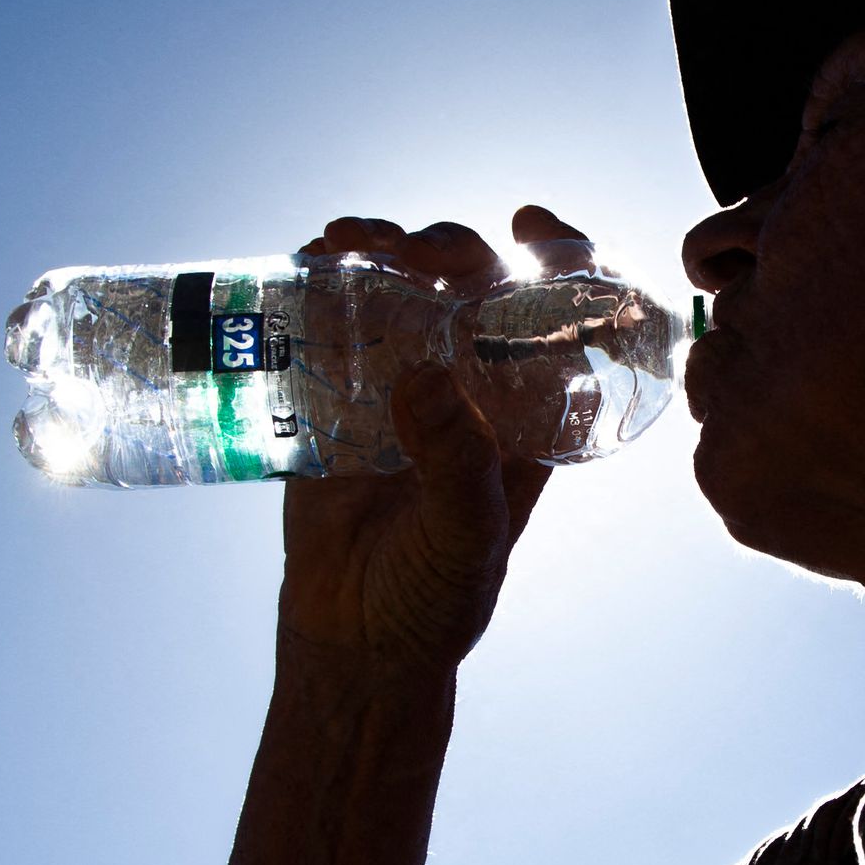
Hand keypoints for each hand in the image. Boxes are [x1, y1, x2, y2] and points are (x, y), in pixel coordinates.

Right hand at [276, 206, 593, 675]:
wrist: (353, 642)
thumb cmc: (432, 600)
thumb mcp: (464, 538)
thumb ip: (455, 464)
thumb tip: (426, 375)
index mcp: (526, 413)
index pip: (559, 318)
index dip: (558, 259)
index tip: (528, 222)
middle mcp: (470, 386)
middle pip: (473, 286)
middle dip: (446, 249)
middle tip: (407, 250)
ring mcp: (402, 384)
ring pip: (403, 291)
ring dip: (379, 252)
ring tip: (344, 242)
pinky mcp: (338, 396)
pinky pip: (336, 323)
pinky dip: (321, 284)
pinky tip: (305, 265)